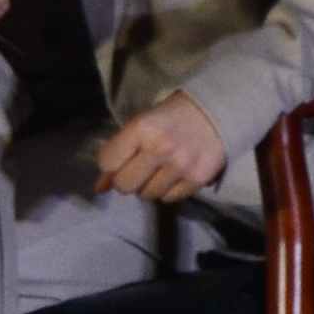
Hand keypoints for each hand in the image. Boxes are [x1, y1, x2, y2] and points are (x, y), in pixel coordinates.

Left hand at [94, 92, 227, 204]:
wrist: (215, 114)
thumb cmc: (169, 118)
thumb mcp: (140, 126)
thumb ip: (118, 154)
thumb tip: (99, 188)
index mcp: (141, 129)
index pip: (107, 163)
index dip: (110, 165)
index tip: (120, 160)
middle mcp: (160, 148)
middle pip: (125, 185)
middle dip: (127, 180)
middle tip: (138, 170)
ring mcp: (180, 166)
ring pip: (147, 195)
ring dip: (148, 186)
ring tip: (159, 170)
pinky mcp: (198, 179)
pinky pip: (169, 199)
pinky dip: (168, 190)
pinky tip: (174, 174)